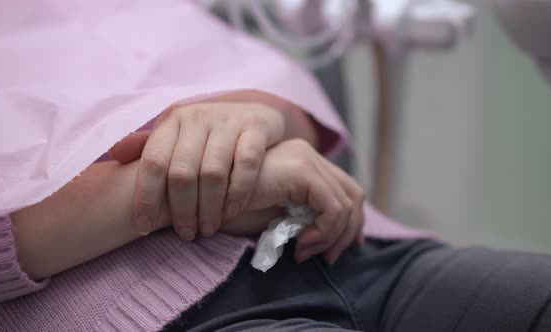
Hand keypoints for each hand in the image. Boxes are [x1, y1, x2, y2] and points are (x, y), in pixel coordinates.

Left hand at [110, 102, 284, 238]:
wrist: (255, 114)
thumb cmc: (209, 134)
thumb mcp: (178, 136)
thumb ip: (150, 147)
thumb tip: (114, 155)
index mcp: (173, 122)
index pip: (153, 162)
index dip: (146, 198)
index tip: (145, 227)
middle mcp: (198, 117)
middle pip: (182, 173)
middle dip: (181, 210)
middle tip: (186, 234)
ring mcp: (228, 121)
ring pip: (213, 173)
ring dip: (209, 208)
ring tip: (208, 229)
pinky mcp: (256, 127)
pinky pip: (245, 165)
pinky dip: (238, 193)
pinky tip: (232, 211)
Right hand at [227, 139, 365, 263]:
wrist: (197, 202)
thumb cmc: (227, 211)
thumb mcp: (273, 215)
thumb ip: (301, 216)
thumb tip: (331, 236)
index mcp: (302, 162)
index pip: (344, 190)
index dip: (348, 223)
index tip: (331, 252)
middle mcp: (307, 154)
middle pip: (353, 193)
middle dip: (348, 231)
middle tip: (327, 259)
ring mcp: (305, 158)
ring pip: (347, 202)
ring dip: (332, 237)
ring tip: (303, 253)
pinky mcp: (301, 171)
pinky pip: (333, 207)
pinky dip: (324, 232)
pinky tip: (300, 246)